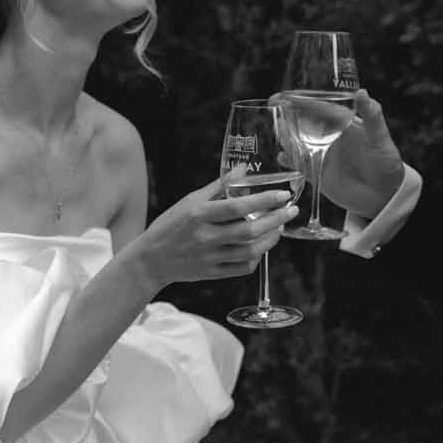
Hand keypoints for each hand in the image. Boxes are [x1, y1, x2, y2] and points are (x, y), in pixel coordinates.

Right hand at [134, 177, 297, 288]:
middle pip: (249, 230)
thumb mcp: (190, 201)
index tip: (283, 195)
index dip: (264, 200)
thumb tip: (241, 169)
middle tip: (291, 210)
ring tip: (279, 228)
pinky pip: (242, 267)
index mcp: (199, 215)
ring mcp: (210, 257)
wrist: (151, 260)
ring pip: (250, 251)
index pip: (238, 206)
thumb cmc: (171, 225)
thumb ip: (218, 186)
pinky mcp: (212, 273)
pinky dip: (256, 258)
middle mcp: (205, 237)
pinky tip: (261, 247)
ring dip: (270, 239)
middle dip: (276, 220)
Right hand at [272, 90, 406, 215]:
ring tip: (277, 131)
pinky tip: (282, 158)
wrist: (385, 195)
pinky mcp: (319, 175)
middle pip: (304, 124)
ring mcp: (323, 156)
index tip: (284, 96)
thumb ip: (372, 116)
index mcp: (342, 124)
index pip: (318, 108)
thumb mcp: (380, 137)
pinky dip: (290, 162)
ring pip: (298, 143)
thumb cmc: (386, 162)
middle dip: (287, 117)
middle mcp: (329, 138)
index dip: (301, 101)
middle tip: (271, 109)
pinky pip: (300, 166)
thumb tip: (362, 92)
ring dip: (286, 137)